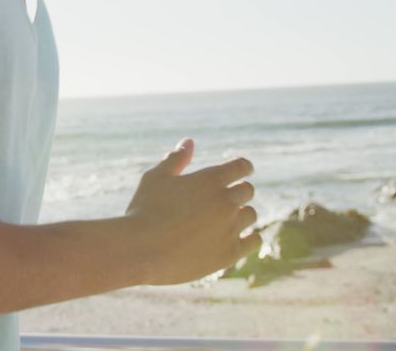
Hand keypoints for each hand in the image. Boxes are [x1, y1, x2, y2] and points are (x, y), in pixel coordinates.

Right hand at [124, 138, 260, 285]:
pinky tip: (240, 237)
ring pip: (251, 215)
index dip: (242, 167)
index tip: (242, 170)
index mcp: (210, 179)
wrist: (141, 251)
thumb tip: (189, 141)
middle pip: (247, 190)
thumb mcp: (156, 178)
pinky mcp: (230, 253)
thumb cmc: (144, 211)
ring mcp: (230, 228)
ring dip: (241, 214)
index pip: (241, 166)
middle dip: (238, 190)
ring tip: (225, 219)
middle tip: (226, 196)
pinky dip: (250, 237)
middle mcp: (226, 201)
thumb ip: (175, 159)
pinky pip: (254, 241)